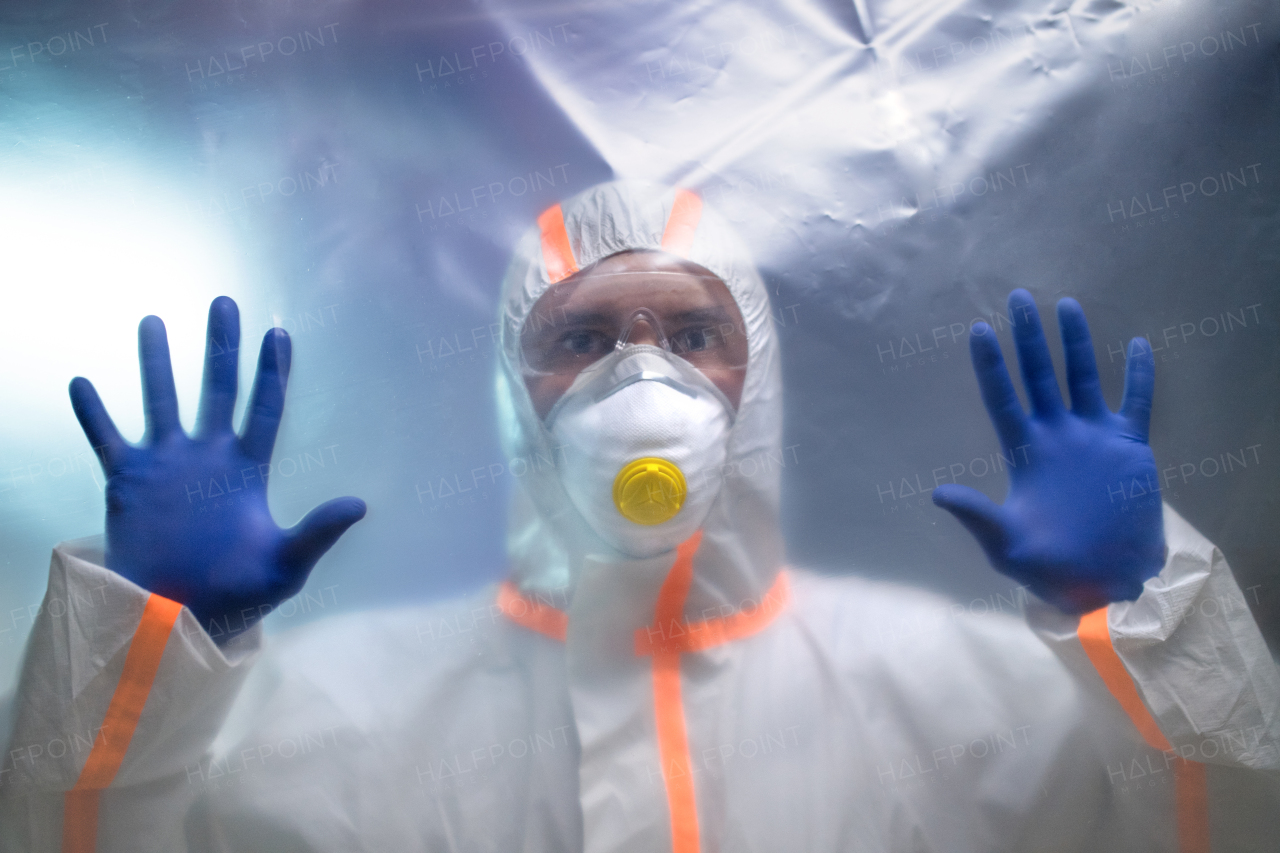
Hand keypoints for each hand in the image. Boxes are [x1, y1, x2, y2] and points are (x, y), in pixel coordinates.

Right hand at [70, 297, 365, 640]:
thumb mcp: (286, 564)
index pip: (264, 408)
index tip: (279, 332)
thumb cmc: (239, 595)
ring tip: (153, 321)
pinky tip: (81, 382)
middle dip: (220, 347)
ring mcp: (166, 466)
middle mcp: (207, 458)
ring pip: (161, 401)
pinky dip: (93, 414)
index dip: (272, 372)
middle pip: (216, 389)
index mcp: (247, 470)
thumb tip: (361, 504)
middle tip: (224, 303)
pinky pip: (106, 439)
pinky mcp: (127, 484)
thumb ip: (318, 531)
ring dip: (156, 363)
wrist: (180, 619)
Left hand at [932, 289, 1164, 613]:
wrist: (1105, 584)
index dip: (991, 366)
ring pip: (1082, 378)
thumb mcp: (1006, 545)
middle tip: (1018, 297)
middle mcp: (1057, 436)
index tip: (978, 330)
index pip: (1003, 399)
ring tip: (1066, 305)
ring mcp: (1093, 438)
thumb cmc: (1050, 569)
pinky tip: (1136, 344)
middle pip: (1039, 376)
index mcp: (1024, 453)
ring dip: (1075, 343)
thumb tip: (937, 494)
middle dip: (1028, 338)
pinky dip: (1138, 375)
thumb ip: (977, 515)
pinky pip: (1136, 403)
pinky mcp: (1129, 448)